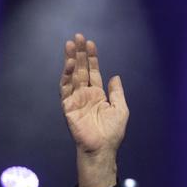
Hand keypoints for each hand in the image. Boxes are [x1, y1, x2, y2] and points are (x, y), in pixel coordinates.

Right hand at [60, 33, 128, 157]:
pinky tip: (69, 64)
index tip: (90, 44)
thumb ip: (117, 92)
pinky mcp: (68, 106)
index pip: (93, 72)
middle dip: (79, 53)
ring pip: (72, 75)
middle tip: (78, 37)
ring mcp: (76, 99)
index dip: (92, 58)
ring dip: (71, 60)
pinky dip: (67, 76)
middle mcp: (85, 94)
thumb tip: (115, 76)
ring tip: (70, 45)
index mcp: (97, 94)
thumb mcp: (120, 109)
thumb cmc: (112, 133)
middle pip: (81, 69)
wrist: (102, 148)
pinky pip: (66, 88)